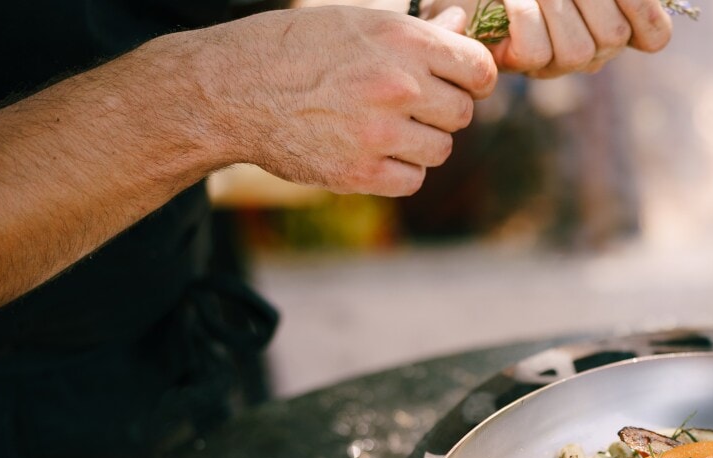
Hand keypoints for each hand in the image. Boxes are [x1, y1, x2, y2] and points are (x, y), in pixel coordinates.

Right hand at [198, 5, 496, 195]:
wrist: (233, 87)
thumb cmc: (298, 48)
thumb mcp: (356, 23)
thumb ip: (416, 34)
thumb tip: (460, 28)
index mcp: (402, 40)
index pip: (479, 71)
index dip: (473, 80)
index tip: (459, 84)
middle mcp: (397, 85)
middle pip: (462, 115)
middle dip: (441, 112)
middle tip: (407, 106)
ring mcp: (380, 133)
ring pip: (440, 150)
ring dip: (420, 143)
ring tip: (383, 126)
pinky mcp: (361, 173)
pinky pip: (413, 180)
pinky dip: (399, 171)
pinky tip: (371, 151)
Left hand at [432, 0, 672, 76]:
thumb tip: (651, 0)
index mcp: (615, 20)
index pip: (654, 35)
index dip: (643, 8)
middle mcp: (592, 48)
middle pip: (612, 37)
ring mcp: (557, 62)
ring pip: (577, 50)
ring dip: (552, 5)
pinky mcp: (520, 63)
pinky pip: (536, 50)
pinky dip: (522, 15)